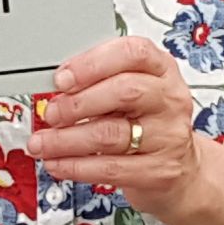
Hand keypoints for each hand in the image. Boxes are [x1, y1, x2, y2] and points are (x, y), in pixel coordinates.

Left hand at [30, 36, 210, 219]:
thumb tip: (56, 89)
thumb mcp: (131, 90)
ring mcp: (167, 136)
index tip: (62, 78)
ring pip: (110, 134)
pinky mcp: (158, 171)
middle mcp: (169, 99)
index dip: (92, 64)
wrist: (181, 168)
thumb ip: (100, 82)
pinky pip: (110, 168)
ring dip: (66, 140)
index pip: (132, 53)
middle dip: (77, 103)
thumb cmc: (148, 120)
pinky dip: (76, 166)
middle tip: (50, 113)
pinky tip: (57, 163)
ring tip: (42, 143)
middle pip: (124, 92)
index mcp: (161, 69)